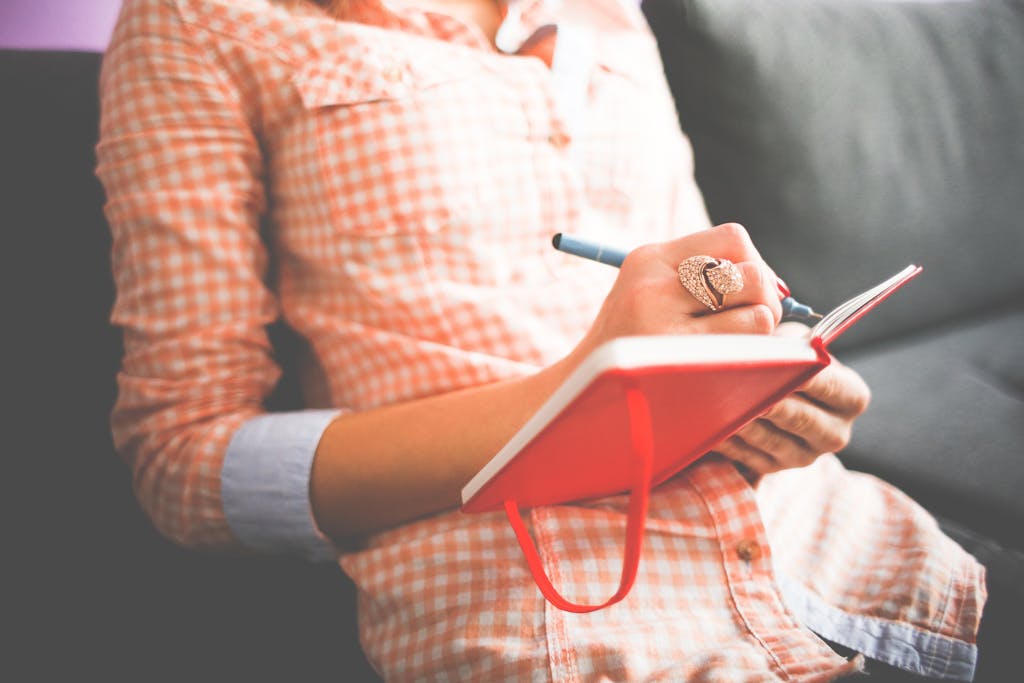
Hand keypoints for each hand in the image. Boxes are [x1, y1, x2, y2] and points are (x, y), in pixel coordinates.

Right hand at [569, 223, 783, 363]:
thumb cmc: (627, 344)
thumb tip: (778, 288)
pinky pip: (747, 352)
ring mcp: (663, 326)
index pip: (733, 238)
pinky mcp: (675, 364)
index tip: (747, 291)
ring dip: (761, 334)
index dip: (754, 263)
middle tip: (756, 324)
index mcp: (648, 259)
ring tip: (740, 347)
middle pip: (752, 273)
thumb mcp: (647, 293)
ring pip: (758, 313)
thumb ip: (701, 279)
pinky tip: (732, 367)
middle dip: (766, 299)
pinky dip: (754, 359)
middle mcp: (654, 285)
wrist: (578, 393)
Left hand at [715, 352, 870, 474]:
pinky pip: (749, 457)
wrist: (780, 391)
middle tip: (747, 389)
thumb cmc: (790, 359)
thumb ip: (792, 346)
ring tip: (723, 407)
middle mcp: (835, 433)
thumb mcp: (798, 345)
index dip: (807, 376)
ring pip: (772, 441)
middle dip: (773, 403)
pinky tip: (712, 427)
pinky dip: (730, 442)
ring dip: (746, 423)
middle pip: (803, 419)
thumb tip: (772, 347)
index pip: (832, 387)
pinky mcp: (775, 468)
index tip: (785, 365)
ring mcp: (805, 456)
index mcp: (851, 399)